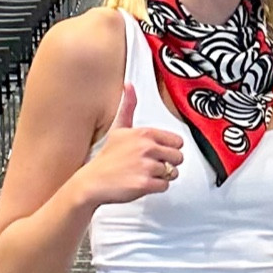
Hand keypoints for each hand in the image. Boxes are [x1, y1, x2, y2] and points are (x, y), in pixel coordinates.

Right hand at [78, 84, 182, 206]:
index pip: (177, 141)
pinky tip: (142, 182)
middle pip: (178, 158)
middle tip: (151, 164)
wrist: (93, 181)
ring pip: (172, 173)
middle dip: (168, 163)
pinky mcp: (145, 184)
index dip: (169, 148)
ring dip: (162, 176)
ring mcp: (146, 166)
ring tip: (144, 173)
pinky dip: (156, 187)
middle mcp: (146, 148)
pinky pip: (165, 186)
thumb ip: (128, 107)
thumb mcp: (118, 128)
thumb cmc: (107, 157)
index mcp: (144, 133)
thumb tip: (129, 85)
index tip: (158, 151)